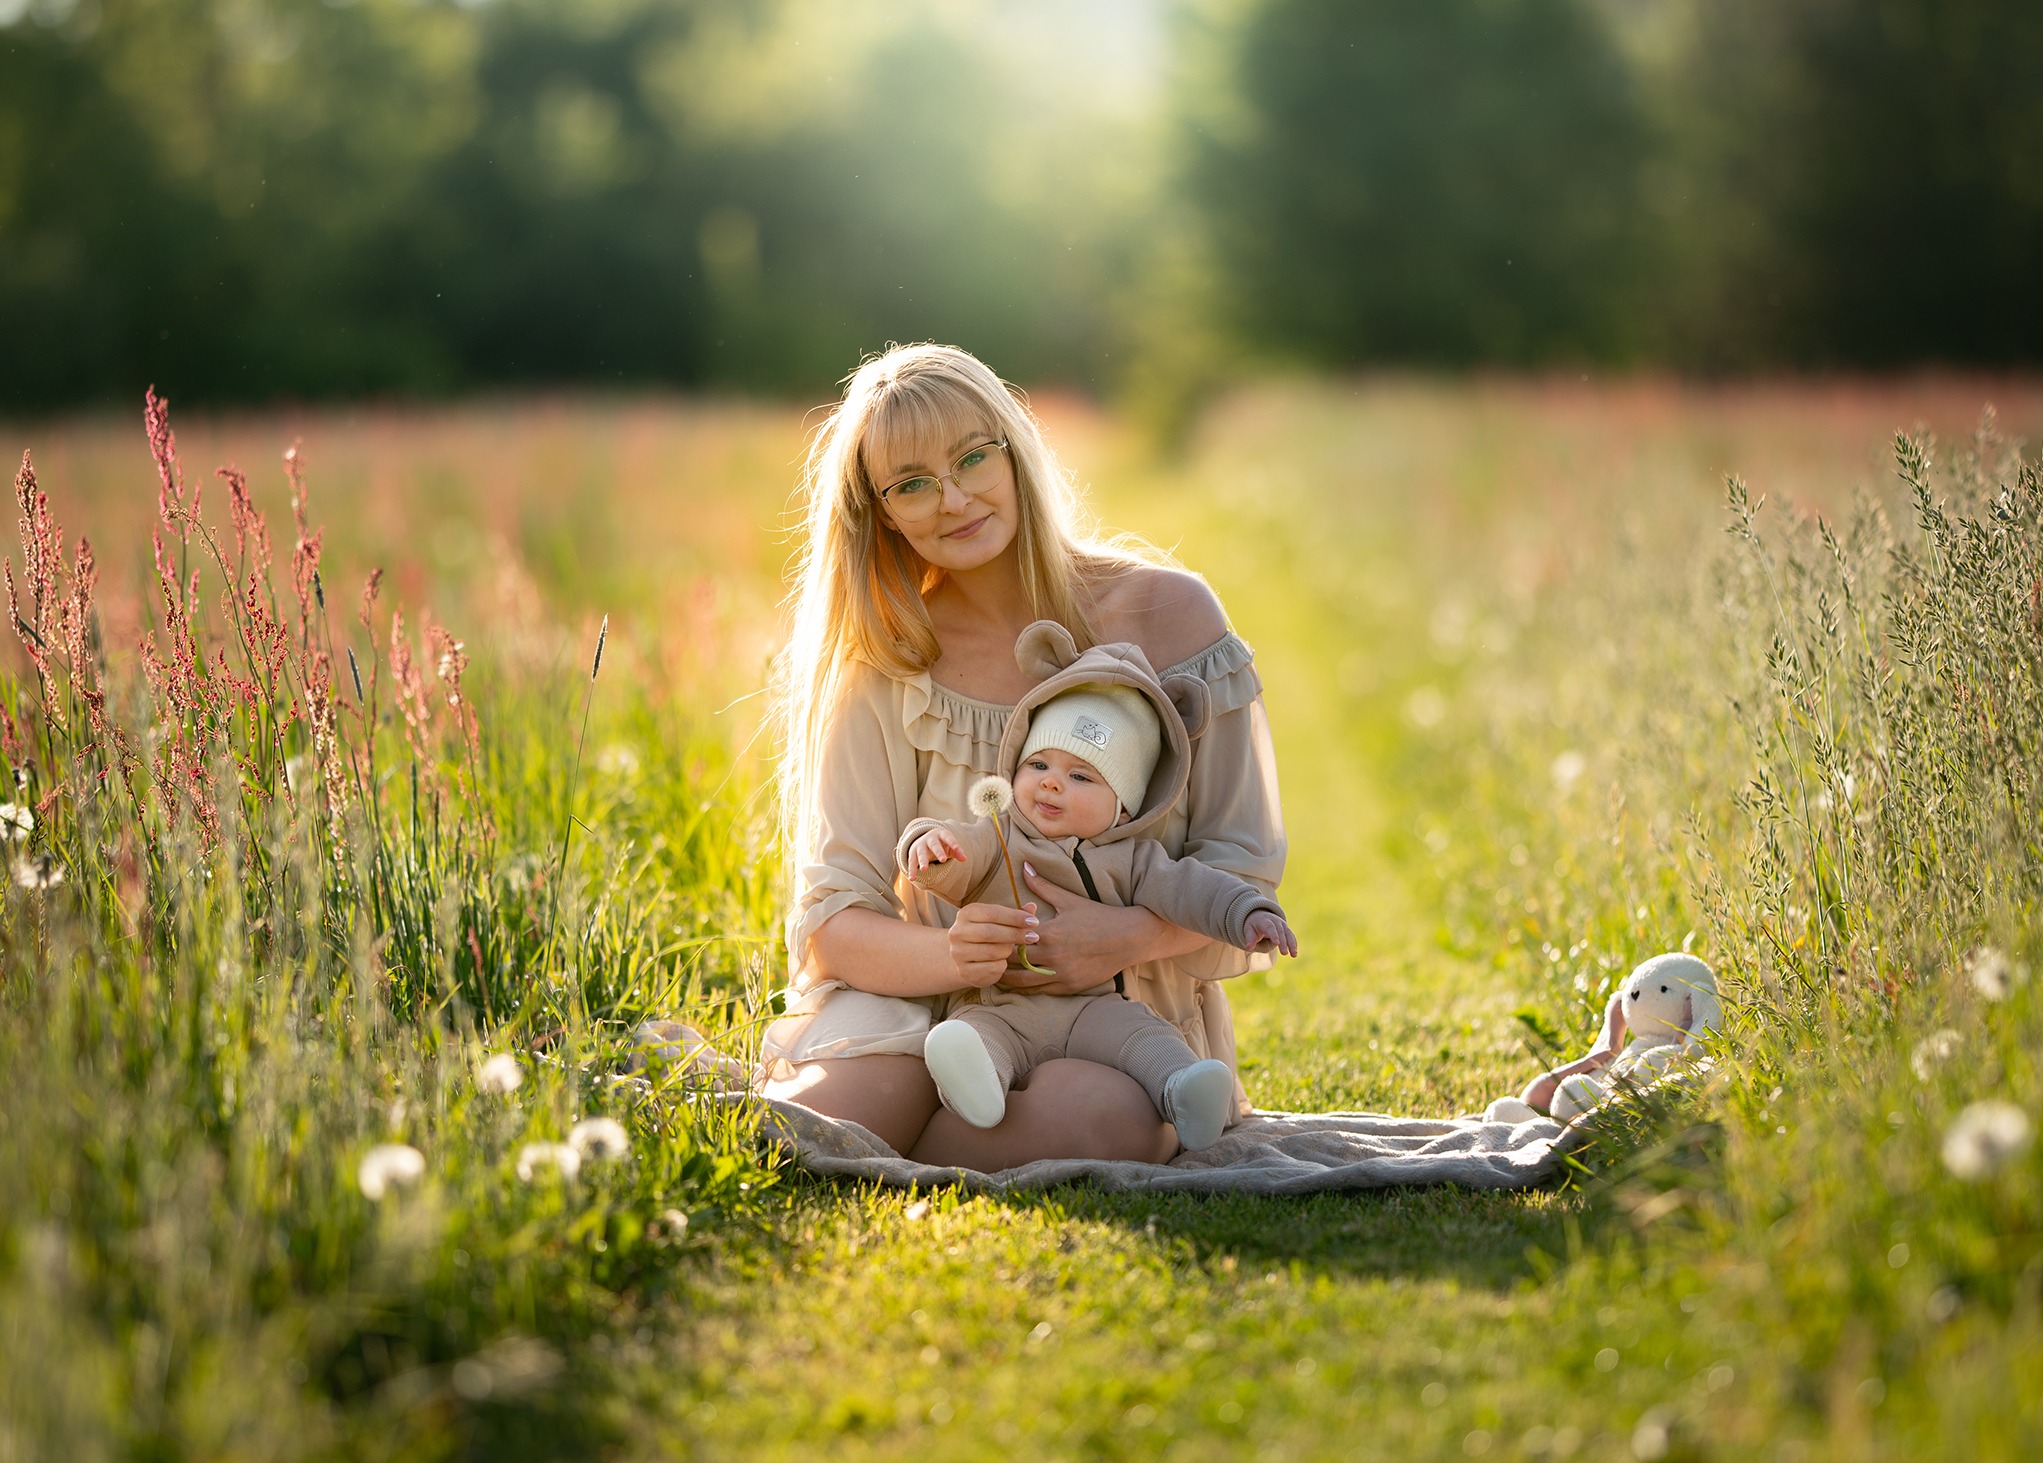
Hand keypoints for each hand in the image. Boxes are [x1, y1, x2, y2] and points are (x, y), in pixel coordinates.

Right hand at [909, 827, 965, 872]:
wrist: (925, 838)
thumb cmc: (942, 843)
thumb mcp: (950, 846)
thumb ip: (957, 851)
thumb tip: (964, 859)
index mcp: (941, 834)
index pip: (947, 837)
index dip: (952, 842)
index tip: (957, 848)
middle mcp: (929, 839)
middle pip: (934, 845)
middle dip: (938, 852)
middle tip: (943, 860)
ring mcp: (920, 846)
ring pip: (921, 853)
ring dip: (923, 861)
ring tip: (924, 870)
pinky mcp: (913, 853)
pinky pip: (912, 862)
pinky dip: (912, 870)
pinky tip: (912, 878)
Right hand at [947, 901, 1038, 988]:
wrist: (966, 957)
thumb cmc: (987, 934)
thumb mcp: (999, 920)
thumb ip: (1015, 914)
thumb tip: (1032, 907)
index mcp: (965, 914)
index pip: (992, 913)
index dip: (1015, 917)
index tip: (1034, 922)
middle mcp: (957, 932)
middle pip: (990, 932)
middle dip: (1015, 934)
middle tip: (1033, 937)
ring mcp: (958, 953)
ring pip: (992, 952)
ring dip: (1007, 950)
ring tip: (1011, 949)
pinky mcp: (964, 971)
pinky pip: (992, 968)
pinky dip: (1002, 965)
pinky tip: (1001, 961)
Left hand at [1002, 862, 1153, 994]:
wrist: (1128, 938)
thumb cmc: (1097, 916)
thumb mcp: (1069, 900)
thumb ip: (1043, 886)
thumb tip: (1024, 866)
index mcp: (1049, 933)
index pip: (1012, 940)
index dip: (999, 941)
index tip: (990, 939)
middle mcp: (1053, 956)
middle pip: (1014, 963)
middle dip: (1000, 960)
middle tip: (987, 958)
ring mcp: (1061, 974)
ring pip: (1024, 982)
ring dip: (1009, 979)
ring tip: (997, 974)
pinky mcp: (1070, 986)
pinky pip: (1041, 991)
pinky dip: (1028, 988)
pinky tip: (1019, 985)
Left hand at [1245, 910, 1298, 957]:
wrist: (1260, 916)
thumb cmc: (1253, 926)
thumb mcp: (1248, 930)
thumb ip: (1250, 939)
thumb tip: (1248, 947)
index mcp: (1264, 920)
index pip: (1270, 927)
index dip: (1274, 935)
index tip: (1276, 943)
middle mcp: (1275, 921)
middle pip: (1280, 931)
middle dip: (1283, 942)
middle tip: (1284, 953)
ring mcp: (1282, 925)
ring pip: (1288, 934)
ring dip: (1291, 944)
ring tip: (1294, 954)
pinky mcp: (1287, 929)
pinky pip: (1291, 936)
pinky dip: (1294, 944)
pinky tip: (1294, 953)